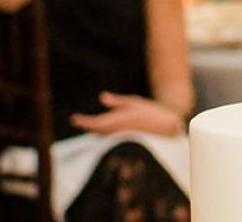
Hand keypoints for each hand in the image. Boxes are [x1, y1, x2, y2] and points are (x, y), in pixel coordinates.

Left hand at [70, 92, 184, 136]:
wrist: (167, 127)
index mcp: (117, 121)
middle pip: (96, 131)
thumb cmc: (151, 112)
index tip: (74, 119)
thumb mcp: (134, 102)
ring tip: (89, 126)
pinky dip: (104, 135)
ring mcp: (120, 140)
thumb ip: (117, 102)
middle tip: (78, 121)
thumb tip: (102, 97)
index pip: (94, 123)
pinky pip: (109, 140)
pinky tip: (104, 132)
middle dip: (88, 126)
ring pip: (102, 136)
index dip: (83, 122)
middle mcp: (116, 133)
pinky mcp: (124, 144)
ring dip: (95, 131)